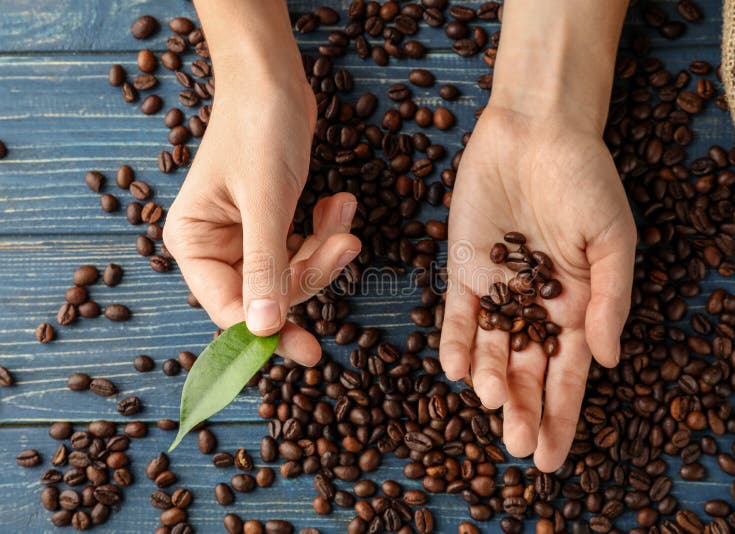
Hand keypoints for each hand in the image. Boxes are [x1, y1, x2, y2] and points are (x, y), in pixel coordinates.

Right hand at [164, 79, 360, 364]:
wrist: (274, 80)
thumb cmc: (258, 129)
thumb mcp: (265, 202)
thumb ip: (265, 267)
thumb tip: (263, 329)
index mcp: (194, 244)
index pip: (229, 309)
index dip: (268, 332)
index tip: (309, 351)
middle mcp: (215, 247)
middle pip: (268, 294)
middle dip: (312, 273)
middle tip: (347, 247)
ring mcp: (245, 238)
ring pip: (293, 273)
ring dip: (325, 249)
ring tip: (345, 214)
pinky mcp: (272, 225)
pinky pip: (304, 248)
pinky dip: (326, 232)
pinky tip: (340, 204)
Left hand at [440, 105, 635, 470]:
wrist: (538, 131)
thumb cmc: (586, 180)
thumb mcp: (613, 240)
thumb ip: (610, 301)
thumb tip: (607, 361)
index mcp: (578, 308)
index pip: (569, 376)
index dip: (561, 418)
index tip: (550, 457)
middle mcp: (537, 308)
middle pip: (527, 372)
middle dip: (522, 410)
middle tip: (516, 445)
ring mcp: (499, 291)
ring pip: (492, 351)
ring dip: (491, 381)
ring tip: (491, 403)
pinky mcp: (465, 270)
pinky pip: (458, 315)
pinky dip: (456, 342)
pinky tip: (456, 369)